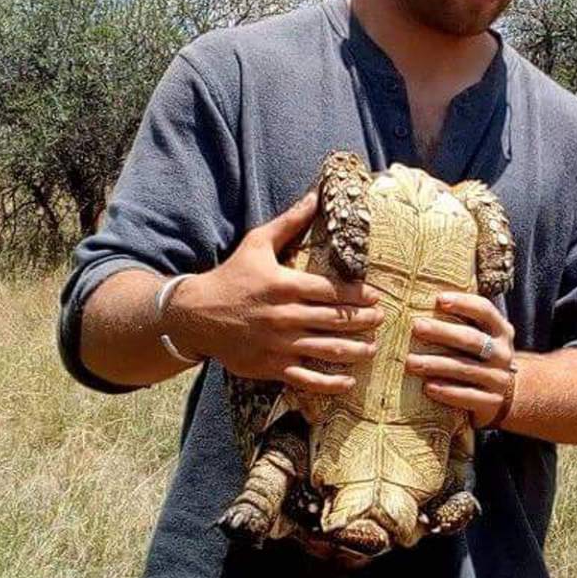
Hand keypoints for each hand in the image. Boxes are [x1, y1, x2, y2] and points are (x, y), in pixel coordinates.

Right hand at [174, 187, 384, 395]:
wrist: (195, 315)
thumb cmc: (231, 276)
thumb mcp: (257, 243)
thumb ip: (290, 222)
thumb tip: (316, 195)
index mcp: (284, 285)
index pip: (331, 291)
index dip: (359, 296)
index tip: (376, 297)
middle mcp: (284, 316)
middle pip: (336, 321)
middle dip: (364, 321)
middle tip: (381, 320)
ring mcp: (278, 344)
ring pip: (327, 350)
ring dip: (356, 350)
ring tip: (373, 349)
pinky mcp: (270, 366)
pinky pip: (306, 378)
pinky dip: (330, 383)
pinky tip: (348, 381)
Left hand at [405, 291, 517, 427]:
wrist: (506, 395)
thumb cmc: (479, 357)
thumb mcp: (480, 336)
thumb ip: (462, 320)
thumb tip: (423, 297)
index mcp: (501, 331)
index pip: (485, 311)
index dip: (463, 303)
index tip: (438, 299)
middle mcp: (503, 353)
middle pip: (471, 339)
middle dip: (442, 332)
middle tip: (416, 327)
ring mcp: (499, 379)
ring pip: (465, 369)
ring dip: (436, 364)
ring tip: (410, 362)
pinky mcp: (491, 403)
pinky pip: (467, 396)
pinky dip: (447, 392)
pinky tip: (427, 387)